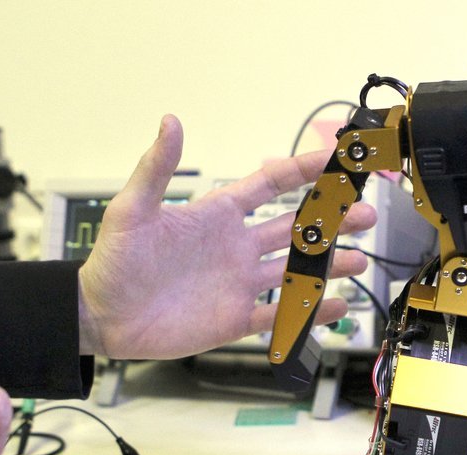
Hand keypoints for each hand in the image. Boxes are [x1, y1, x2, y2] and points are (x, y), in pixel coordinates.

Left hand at [78, 114, 374, 358]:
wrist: (102, 316)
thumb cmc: (113, 262)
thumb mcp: (132, 211)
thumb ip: (156, 169)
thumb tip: (170, 122)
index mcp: (216, 216)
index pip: (269, 186)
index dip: (302, 171)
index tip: (335, 160)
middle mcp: (235, 247)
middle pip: (294, 228)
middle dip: (331, 221)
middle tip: (364, 215)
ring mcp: (238, 283)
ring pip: (294, 270)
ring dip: (327, 265)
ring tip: (357, 261)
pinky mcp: (234, 318)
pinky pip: (279, 313)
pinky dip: (308, 311)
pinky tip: (334, 305)